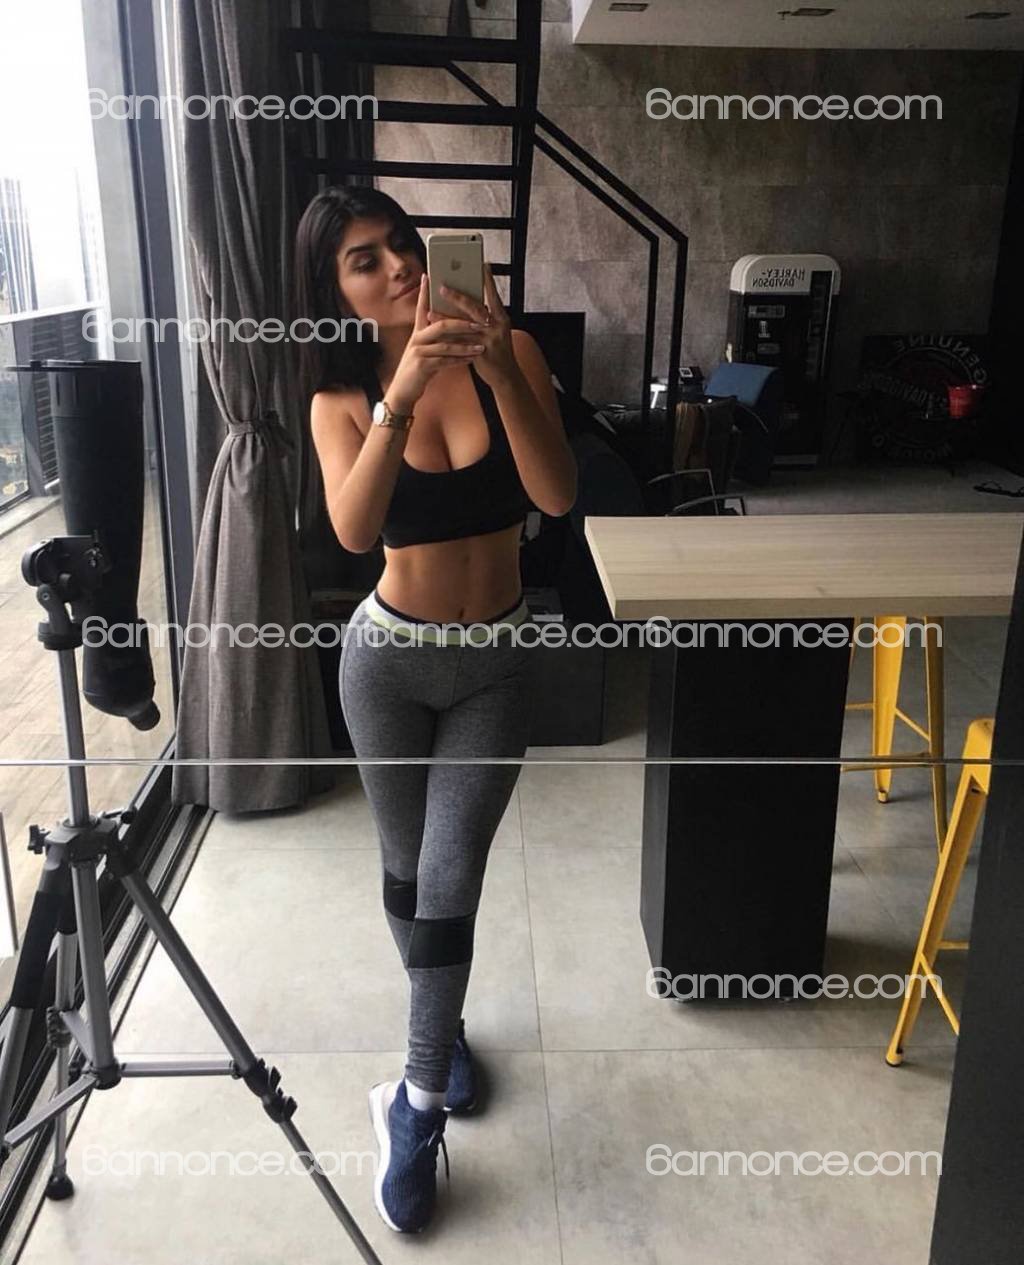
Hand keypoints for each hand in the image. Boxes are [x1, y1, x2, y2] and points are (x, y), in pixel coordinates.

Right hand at [385, 275, 486, 413]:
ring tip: (481, 345)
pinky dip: (459, 361)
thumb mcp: (424, 348)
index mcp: (418, 331)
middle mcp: (417, 338)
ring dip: (465, 345)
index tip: (430, 276)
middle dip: (462, 322)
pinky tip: (471, 360)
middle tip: (481, 323)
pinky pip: (444, 361)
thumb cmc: (418, 368)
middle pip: (441, 324)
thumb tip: (453, 324)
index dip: (426, 292)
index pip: (422, 307)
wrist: (402, 390)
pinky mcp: (422, 366)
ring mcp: (418, 352)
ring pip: (445, 344)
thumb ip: (436, 336)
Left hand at [430, 262, 516, 388]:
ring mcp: (491, 339)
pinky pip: (461, 342)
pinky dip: (446, 336)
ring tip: (430, 310)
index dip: (488, 280)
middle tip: (441, 287)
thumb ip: (484, 319)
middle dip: (457, 296)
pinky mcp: (482, 352)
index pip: (494, 295)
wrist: (506, 377)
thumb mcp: (495, 332)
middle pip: (475, 307)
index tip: (482, 264)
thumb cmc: (497, 352)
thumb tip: (466, 303)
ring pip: (465, 324)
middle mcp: (498, 326)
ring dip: (446, 317)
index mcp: (502, 318)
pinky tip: (435, 333)